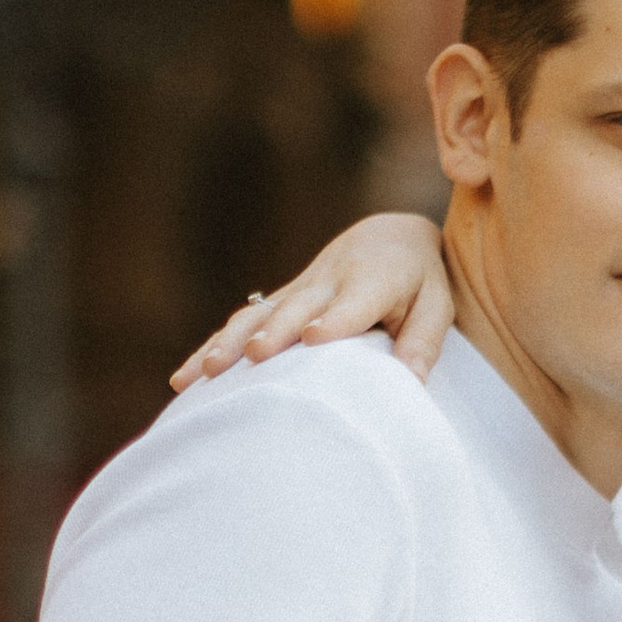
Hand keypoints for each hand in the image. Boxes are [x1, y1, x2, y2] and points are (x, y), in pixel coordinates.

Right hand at [171, 213, 453, 389]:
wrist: (390, 240)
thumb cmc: (421, 283)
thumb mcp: (438, 307)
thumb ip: (424, 341)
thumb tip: (410, 381)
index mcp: (373, 279)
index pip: (353, 302)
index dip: (333, 319)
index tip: (313, 338)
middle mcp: (329, 281)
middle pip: (296, 309)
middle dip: (273, 332)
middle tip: (251, 357)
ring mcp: (298, 291)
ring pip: (258, 316)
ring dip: (229, 343)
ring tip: (206, 373)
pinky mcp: (278, 302)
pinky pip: (241, 324)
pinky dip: (212, 348)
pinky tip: (183, 380)